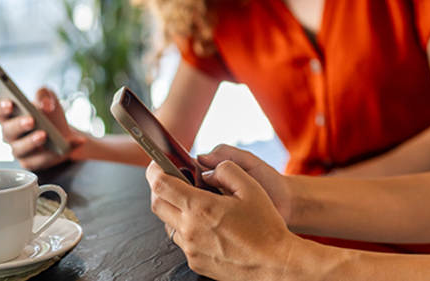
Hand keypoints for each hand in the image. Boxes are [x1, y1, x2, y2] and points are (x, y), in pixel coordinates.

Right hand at [0, 87, 84, 169]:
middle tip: (31, 120)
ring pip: (19, 148)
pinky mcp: (30, 162)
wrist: (67, 135)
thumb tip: (45, 105)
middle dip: (18, 125)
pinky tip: (61, 148)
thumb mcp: (49, 98)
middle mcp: (10, 133)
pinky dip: (50, 155)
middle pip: (7, 130)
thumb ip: (44, 95)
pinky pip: (37, 161)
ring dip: (31, 142)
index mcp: (9, 115)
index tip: (9, 103)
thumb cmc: (51, 116)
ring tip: (44, 135)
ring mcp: (18, 149)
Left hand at [148, 158, 306, 279]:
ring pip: (169, 224)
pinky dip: (189, 230)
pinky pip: (183, 242)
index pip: (161, 185)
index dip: (154, 170)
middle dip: (160, 190)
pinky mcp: (195, 263)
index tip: (157, 164)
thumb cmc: (266, 227)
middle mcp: (189, 230)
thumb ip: (226, 170)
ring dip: (175, 211)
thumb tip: (207, 173)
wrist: (274, 264)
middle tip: (174, 182)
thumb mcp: (251, 187)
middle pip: (157, 205)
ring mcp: (190, 249)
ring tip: (198, 207)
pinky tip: (209, 228)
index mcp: (200, 208)